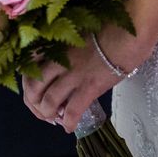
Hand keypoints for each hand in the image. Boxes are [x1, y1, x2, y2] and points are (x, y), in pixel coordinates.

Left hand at [22, 27, 147, 132]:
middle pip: (33, 88)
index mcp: (54, 48)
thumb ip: (65, 49)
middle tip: (42, 111)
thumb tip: (61, 64)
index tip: (34, 93)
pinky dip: (69, 122)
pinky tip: (69, 128)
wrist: (129, 32)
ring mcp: (73, 75)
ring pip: (49, 101)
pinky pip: (73, 110)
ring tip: (54, 120)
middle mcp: (59, 62)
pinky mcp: (90, 87)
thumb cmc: (108, 28)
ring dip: (47, 114)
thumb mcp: (77, 35)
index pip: (28, 68)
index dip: (27, 85)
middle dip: (33, 104)